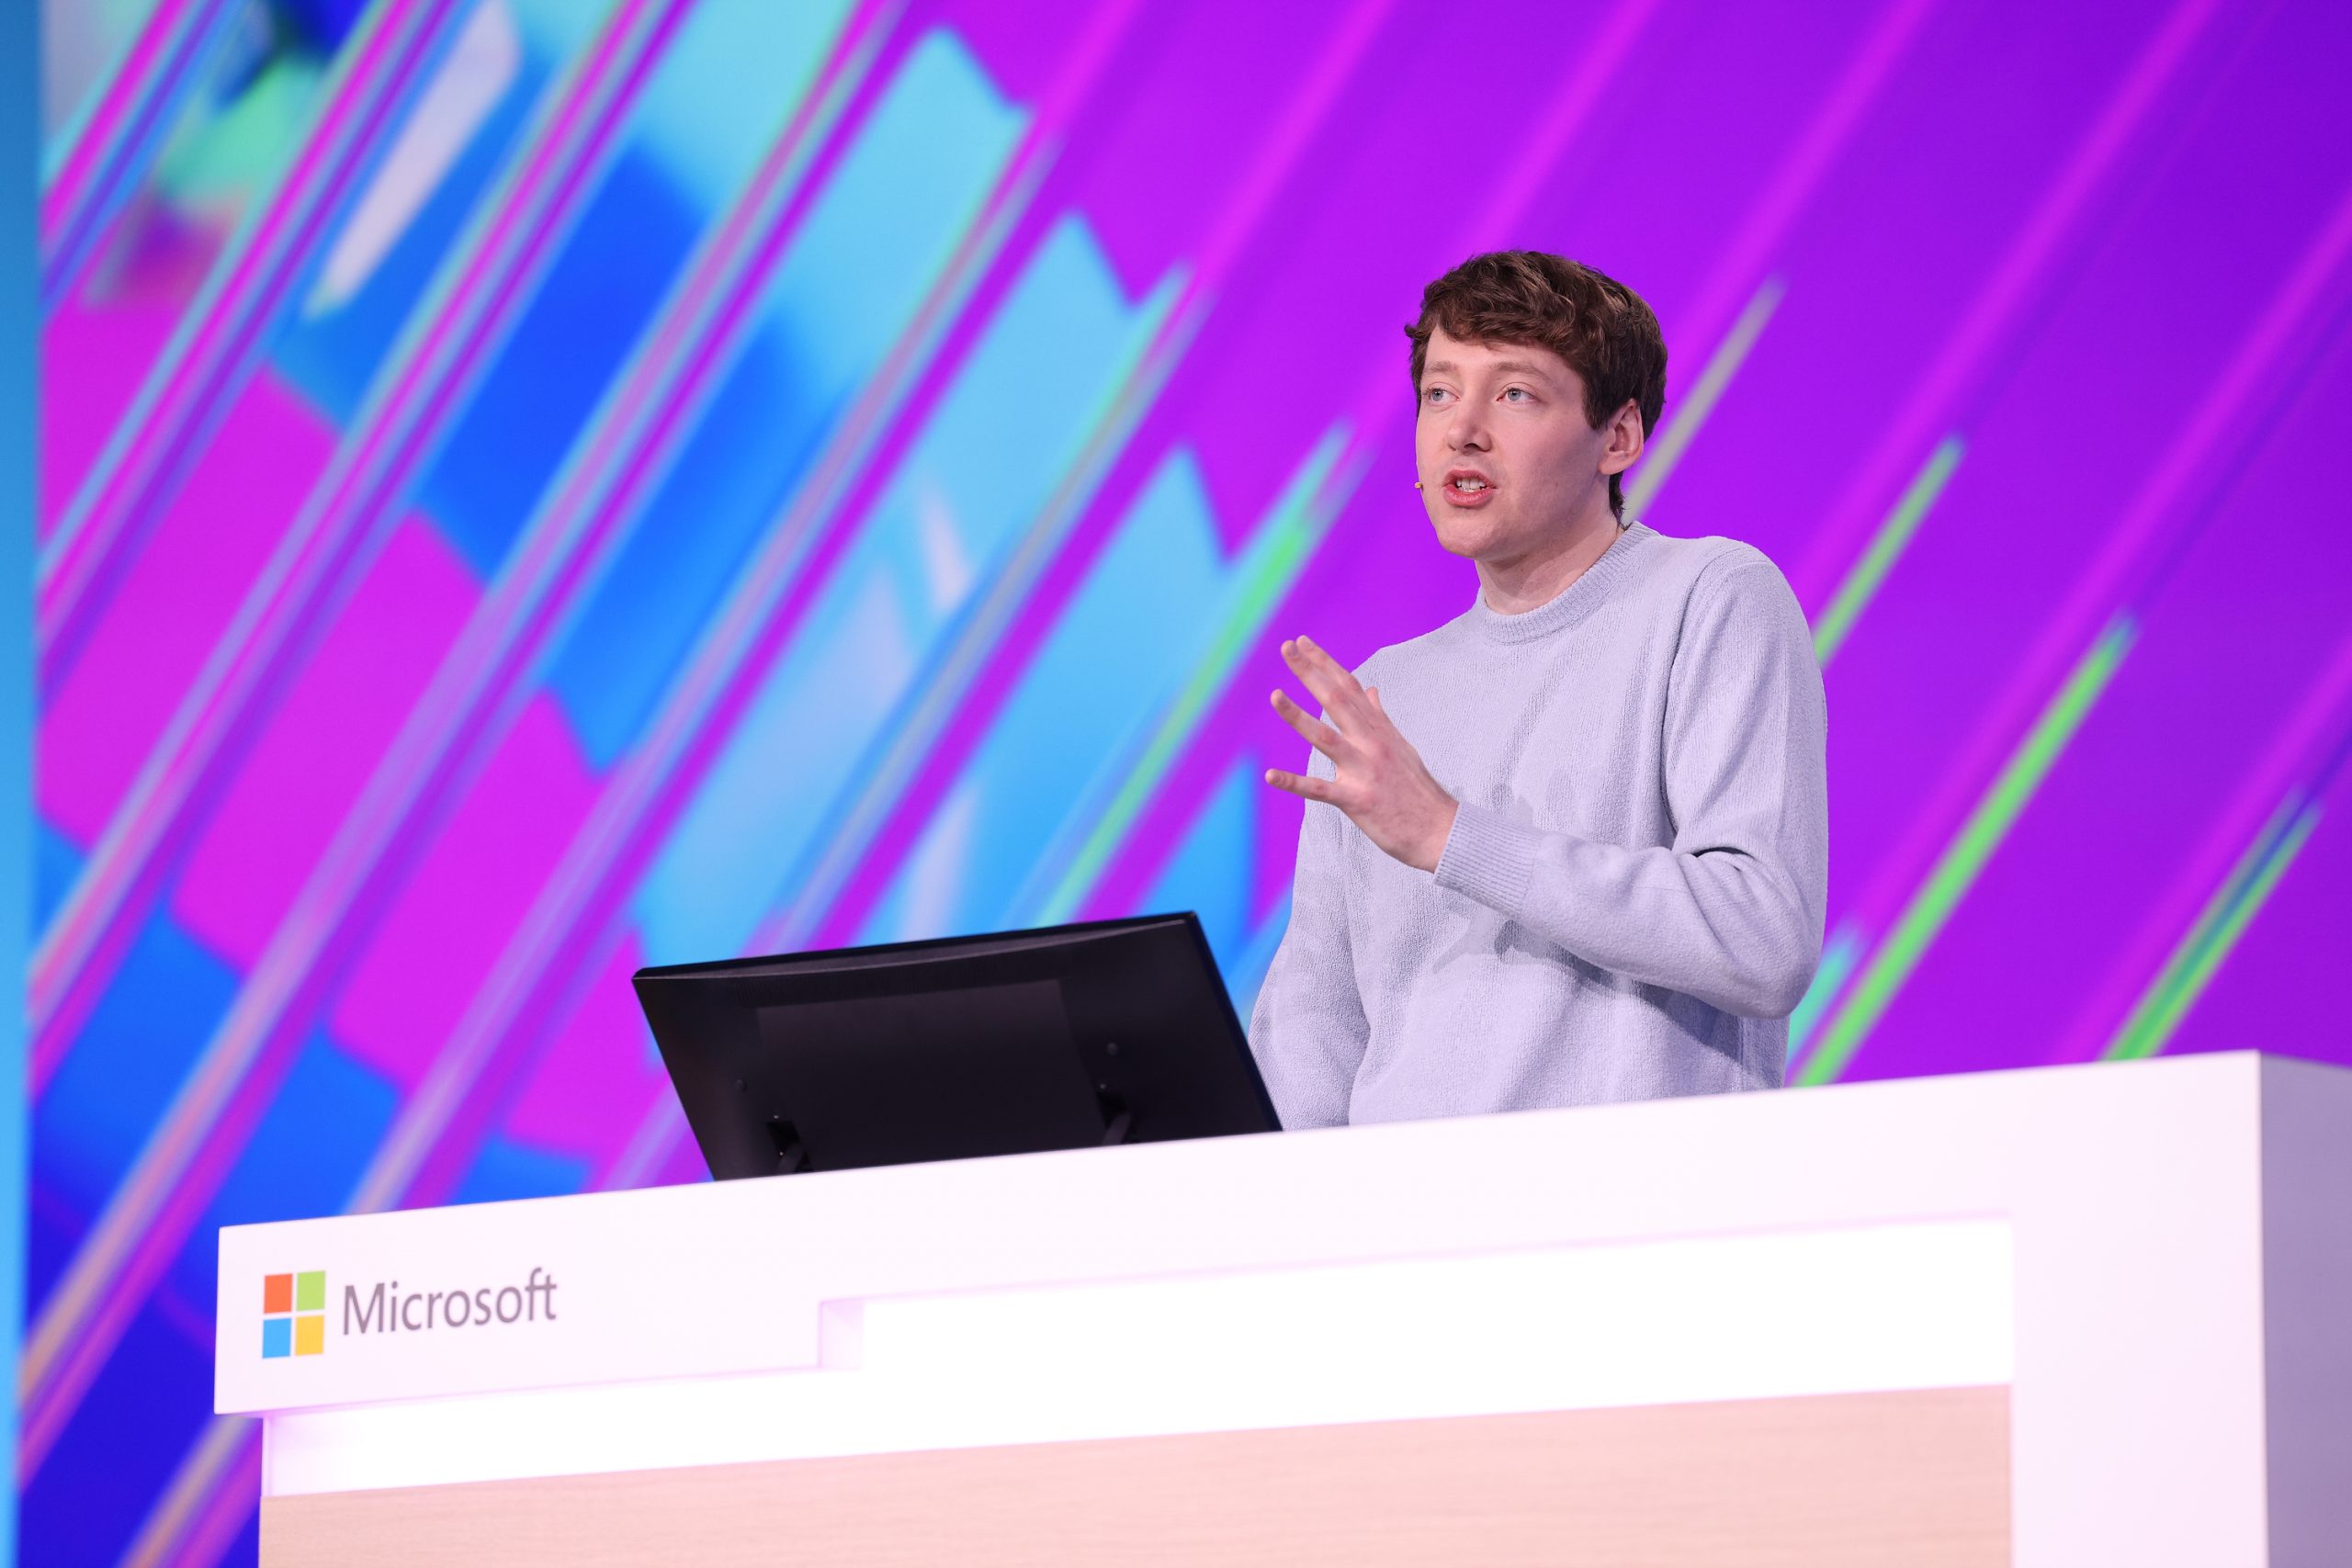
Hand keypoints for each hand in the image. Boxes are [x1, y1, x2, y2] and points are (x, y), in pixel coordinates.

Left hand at [1263, 635, 1458, 871]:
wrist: (1441, 830)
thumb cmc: (1417, 790)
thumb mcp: (1401, 746)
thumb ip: (1380, 718)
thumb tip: (1372, 690)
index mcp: (1379, 730)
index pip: (1348, 687)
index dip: (1324, 663)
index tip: (1303, 643)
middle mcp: (1371, 743)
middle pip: (1336, 700)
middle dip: (1310, 673)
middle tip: (1286, 647)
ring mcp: (1364, 770)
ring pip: (1325, 738)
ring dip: (1298, 717)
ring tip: (1274, 696)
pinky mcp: (1357, 800)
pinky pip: (1320, 790)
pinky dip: (1294, 783)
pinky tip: (1270, 776)